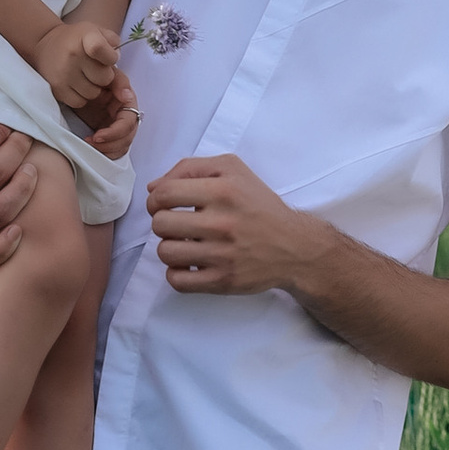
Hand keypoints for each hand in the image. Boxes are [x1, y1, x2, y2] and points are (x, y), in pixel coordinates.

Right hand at [36, 18, 120, 113]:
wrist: (44, 44)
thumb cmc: (77, 39)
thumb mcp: (98, 32)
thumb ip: (114, 45)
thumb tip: (117, 61)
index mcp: (85, 36)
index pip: (100, 48)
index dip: (110, 57)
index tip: (108, 56)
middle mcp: (73, 55)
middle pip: (104, 78)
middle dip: (105, 76)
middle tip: (96, 68)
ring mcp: (63, 73)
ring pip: (94, 94)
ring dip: (94, 88)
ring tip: (85, 76)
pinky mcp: (56, 88)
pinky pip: (80, 102)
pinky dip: (81, 96)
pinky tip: (77, 84)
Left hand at [73, 57, 138, 144]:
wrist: (75, 84)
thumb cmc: (91, 77)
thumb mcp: (105, 74)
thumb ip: (118, 81)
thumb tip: (127, 96)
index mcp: (128, 104)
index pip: (128, 124)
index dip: (114, 133)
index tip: (97, 136)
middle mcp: (126, 117)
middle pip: (127, 139)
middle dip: (109, 144)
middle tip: (90, 142)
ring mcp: (118, 128)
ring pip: (121, 148)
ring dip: (106, 150)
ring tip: (88, 144)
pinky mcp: (109, 136)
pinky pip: (113, 151)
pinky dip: (104, 154)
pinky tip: (91, 148)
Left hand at [145, 153, 321, 298]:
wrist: (295, 246)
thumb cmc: (259, 205)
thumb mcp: (233, 170)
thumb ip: (191, 168)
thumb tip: (153, 187)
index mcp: (224, 191)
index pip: (164, 194)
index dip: (155, 199)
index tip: (164, 205)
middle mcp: (222, 223)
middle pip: (160, 224)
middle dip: (164, 223)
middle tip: (179, 224)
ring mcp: (222, 255)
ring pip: (165, 253)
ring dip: (171, 248)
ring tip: (186, 244)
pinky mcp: (223, 281)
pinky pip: (177, 281)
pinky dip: (178, 273)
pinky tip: (191, 264)